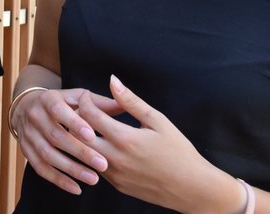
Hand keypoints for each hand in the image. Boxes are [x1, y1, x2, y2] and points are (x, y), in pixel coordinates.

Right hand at [12, 87, 117, 194]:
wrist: (27, 107)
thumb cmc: (61, 103)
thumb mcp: (76, 97)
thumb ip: (98, 103)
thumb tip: (123, 104)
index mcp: (48, 99)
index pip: (59, 111)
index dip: (74, 123)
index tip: (93, 136)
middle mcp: (35, 116)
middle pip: (55, 136)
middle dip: (79, 152)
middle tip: (103, 164)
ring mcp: (28, 135)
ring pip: (48, 155)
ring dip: (71, 169)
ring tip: (94, 179)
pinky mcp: (26, 152)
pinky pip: (41, 169)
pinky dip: (58, 180)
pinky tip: (77, 188)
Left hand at [76, 76, 232, 210]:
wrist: (192, 188)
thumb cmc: (179, 151)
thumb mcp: (157, 121)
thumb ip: (131, 101)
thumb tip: (112, 80)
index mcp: (124, 138)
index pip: (89, 114)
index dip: (84, 101)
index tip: (88, 96)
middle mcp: (114, 158)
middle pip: (79, 134)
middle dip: (77, 119)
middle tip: (85, 110)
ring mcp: (114, 175)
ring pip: (85, 152)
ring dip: (84, 137)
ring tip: (92, 126)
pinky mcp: (117, 185)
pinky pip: (96, 166)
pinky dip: (94, 153)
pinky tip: (104, 144)